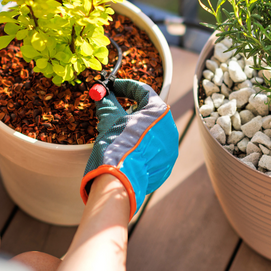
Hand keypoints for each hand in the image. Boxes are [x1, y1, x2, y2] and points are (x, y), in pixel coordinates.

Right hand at [80, 79, 178, 219]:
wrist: (120, 183)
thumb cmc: (115, 147)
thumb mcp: (108, 121)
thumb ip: (107, 104)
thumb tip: (101, 94)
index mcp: (159, 112)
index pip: (143, 91)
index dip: (125, 87)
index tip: (112, 87)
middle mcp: (170, 128)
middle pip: (150, 112)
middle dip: (131, 108)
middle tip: (115, 107)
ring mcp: (170, 148)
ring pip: (152, 132)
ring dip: (136, 128)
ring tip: (118, 131)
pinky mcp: (166, 165)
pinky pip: (153, 149)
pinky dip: (140, 145)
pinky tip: (126, 148)